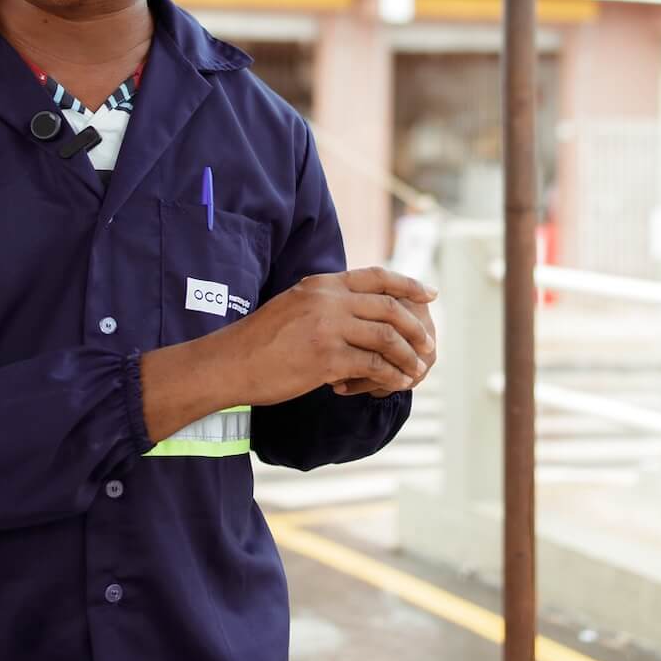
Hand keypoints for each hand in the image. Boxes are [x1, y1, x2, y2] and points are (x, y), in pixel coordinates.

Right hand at [215, 267, 437, 407]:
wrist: (230, 363)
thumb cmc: (260, 340)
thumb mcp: (293, 304)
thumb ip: (324, 301)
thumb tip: (354, 306)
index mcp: (322, 284)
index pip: (376, 276)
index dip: (408, 283)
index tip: (430, 293)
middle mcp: (328, 300)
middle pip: (389, 307)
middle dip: (415, 326)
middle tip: (429, 343)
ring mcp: (329, 328)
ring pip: (386, 337)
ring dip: (407, 355)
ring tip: (417, 369)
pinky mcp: (327, 358)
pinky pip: (373, 366)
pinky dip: (390, 376)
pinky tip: (396, 384)